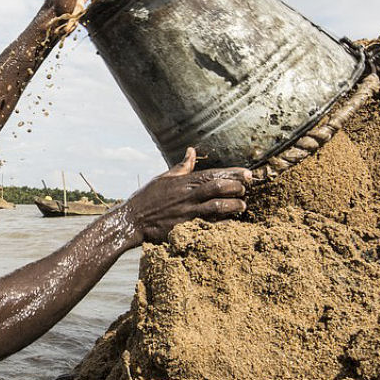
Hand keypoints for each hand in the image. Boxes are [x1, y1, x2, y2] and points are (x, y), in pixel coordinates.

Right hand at [123, 148, 250, 244]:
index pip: (213, 173)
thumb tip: (191, 151)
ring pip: (218, 206)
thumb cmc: (147, 199)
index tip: (248, 174)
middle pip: (219, 187)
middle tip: (245, 189)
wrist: (132, 221)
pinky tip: (231, 221)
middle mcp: (187, 195)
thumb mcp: (163, 179)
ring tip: (242, 205)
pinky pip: (210, 225)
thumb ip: (181, 167)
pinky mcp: (186, 227)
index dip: (233, 173)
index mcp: (183, 182)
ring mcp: (187, 212)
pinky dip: (224, 222)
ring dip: (234, 205)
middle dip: (237, 187)